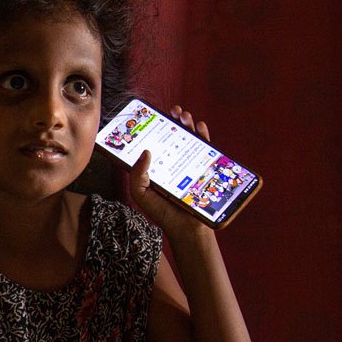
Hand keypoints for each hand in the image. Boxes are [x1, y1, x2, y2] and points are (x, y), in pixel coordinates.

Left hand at [130, 105, 214, 236]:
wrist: (188, 229)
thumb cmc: (162, 213)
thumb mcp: (141, 194)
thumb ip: (137, 175)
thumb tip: (145, 152)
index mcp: (155, 167)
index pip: (153, 143)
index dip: (152, 128)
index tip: (150, 115)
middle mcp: (171, 163)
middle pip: (171, 137)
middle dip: (172, 121)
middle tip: (170, 111)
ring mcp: (188, 165)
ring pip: (187, 139)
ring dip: (186, 124)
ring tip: (183, 115)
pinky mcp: (203, 169)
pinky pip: (205, 149)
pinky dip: (203, 135)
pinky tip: (199, 127)